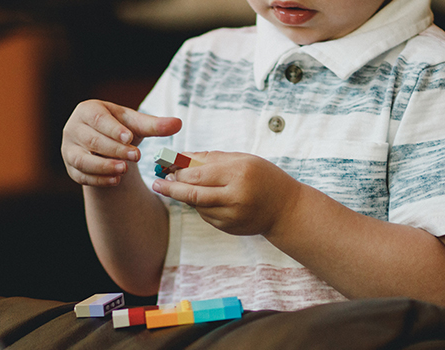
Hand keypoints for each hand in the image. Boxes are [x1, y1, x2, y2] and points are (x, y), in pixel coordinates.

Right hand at [61, 100, 181, 185]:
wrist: (106, 145)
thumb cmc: (121, 129)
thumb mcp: (137, 125)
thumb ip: (155, 125)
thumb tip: (178, 123)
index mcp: (88, 110)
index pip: (98, 119)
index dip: (113, 129)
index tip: (129, 137)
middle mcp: (73, 128)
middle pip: (91, 140)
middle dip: (114, 149)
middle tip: (135, 156)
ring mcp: (69, 149)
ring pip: (82, 159)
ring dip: (103, 166)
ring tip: (124, 170)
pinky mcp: (71, 168)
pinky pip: (81, 175)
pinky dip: (98, 179)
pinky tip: (115, 181)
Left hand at [151, 152, 302, 235]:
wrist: (286, 209)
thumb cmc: (264, 177)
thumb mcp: (243, 160)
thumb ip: (211, 158)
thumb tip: (181, 157)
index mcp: (239, 173)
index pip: (198, 173)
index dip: (178, 170)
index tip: (164, 166)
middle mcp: (235, 196)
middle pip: (192, 194)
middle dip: (171, 188)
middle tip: (158, 182)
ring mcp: (232, 216)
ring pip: (196, 206)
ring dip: (184, 196)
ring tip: (177, 186)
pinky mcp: (229, 228)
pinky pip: (205, 215)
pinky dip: (200, 205)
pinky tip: (203, 197)